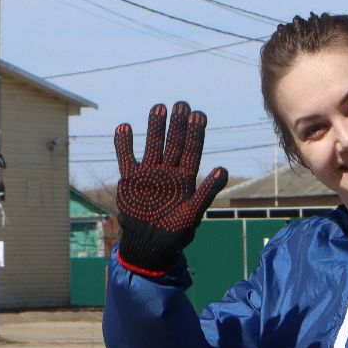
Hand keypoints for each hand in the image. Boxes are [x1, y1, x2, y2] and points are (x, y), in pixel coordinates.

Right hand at [114, 101, 228, 276]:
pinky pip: (126, 158)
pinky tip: (125, 127)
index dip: (196, 133)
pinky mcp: (130, 179)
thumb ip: (206, 192)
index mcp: (185, 179)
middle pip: (174, 143)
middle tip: (182, 104)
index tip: (199, 115)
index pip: (192, 151)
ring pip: (152, 145)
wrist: (149, 244)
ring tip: (159, 107)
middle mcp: (168, 172)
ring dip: (155, 127)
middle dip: (178, 124)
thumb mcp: (193, 214)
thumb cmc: (174, 232)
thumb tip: (223, 169)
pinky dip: (124, 144)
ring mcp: (149, 173)